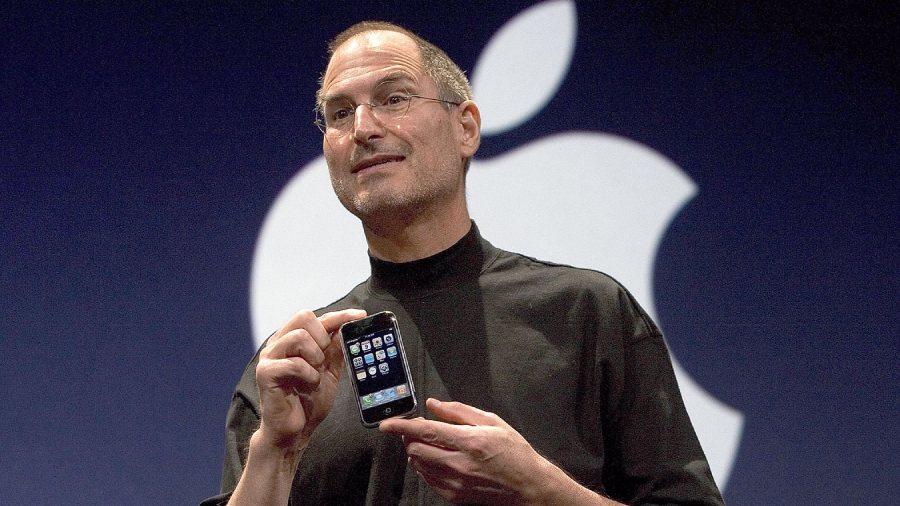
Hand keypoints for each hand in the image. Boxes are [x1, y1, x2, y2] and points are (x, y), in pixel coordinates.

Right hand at [255, 308, 365, 451]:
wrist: (294, 431)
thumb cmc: (308, 401)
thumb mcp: (329, 371)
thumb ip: (335, 349)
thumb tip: (348, 326)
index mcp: (292, 340)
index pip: (316, 317)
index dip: (339, 315)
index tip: (359, 316)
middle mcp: (279, 344)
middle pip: (303, 316)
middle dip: (322, 336)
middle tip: (324, 359)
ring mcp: (269, 357)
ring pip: (298, 336)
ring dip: (315, 356)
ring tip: (316, 373)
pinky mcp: (265, 373)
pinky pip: (294, 363)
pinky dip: (309, 374)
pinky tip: (309, 384)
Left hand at [379, 398, 572, 504]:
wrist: (528, 487)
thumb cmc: (515, 453)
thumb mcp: (492, 422)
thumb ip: (459, 411)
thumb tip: (434, 404)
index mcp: (469, 441)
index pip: (425, 431)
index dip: (401, 425)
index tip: (387, 423)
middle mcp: (459, 463)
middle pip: (415, 449)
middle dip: (409, 437)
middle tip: (416, 429)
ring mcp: (455, 483)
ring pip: (418, 465)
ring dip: (417, 451)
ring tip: (431, 443)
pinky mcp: (454, 496)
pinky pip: (427, 479)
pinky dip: (426, 466)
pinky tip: (439, 459)